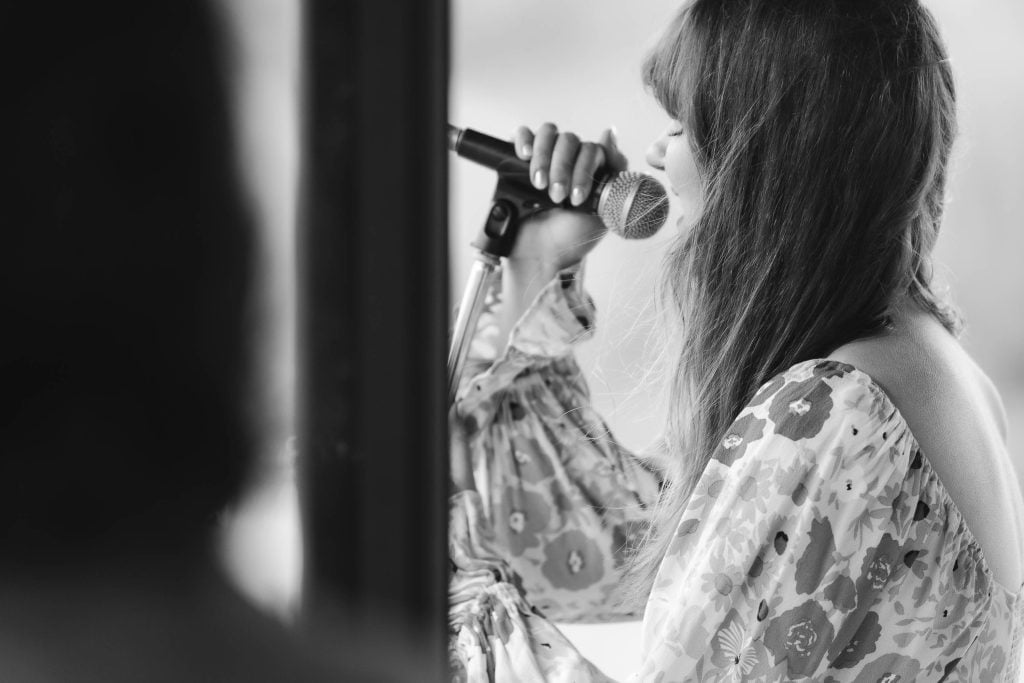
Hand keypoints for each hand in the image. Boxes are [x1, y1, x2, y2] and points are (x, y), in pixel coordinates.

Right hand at [508, 123, 628, 272]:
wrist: (541, 255)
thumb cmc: (573, 237)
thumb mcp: (604, 208)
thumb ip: (613, 171)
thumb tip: (610, 133)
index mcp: (589, 169)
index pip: (591, 149)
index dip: (584, 170)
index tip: (577, 198)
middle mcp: (567, 160)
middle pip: (568, 140)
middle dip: (563, 168)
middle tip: (557, 196)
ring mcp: (544, 159)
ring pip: (548, 134)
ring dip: (544, 157)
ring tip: (539, 185)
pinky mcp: (518, 162)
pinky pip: (521, 136)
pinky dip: (524, 140)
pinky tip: (525, 155)